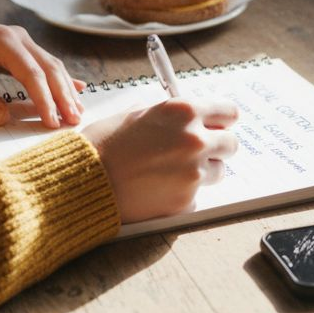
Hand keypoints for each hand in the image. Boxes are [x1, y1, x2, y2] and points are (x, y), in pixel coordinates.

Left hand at [0, 14, 81, 127]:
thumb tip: (4, 120)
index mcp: (2, 41)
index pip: (32, 73)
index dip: (44, 99)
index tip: (52, 122)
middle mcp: (18, 37)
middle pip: (49, 68)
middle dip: (64, 96)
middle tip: (75, 121)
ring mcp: (22, 41)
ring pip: (52, 66)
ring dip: (66, 90)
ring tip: (78, 113)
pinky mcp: (20, 49)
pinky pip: (45, 65)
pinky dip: (60, 80)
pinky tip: (78, 89)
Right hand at [83, 98, 238, 222]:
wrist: (82, 182)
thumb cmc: (103, 145)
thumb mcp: (136, 115)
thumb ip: (169, 115)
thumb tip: (188, 117)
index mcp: (183, 111)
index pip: (229, 112)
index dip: (222, 120)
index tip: (217, 125)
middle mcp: (194, 140)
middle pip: (231, 144)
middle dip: (217, 147)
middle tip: (196, 152)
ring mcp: (193, 173)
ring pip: (218, 172)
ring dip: (202, 172)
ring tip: (170, 172)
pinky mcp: (185, 201)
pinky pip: (196, 196)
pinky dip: (182, 194)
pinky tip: (158, 189)